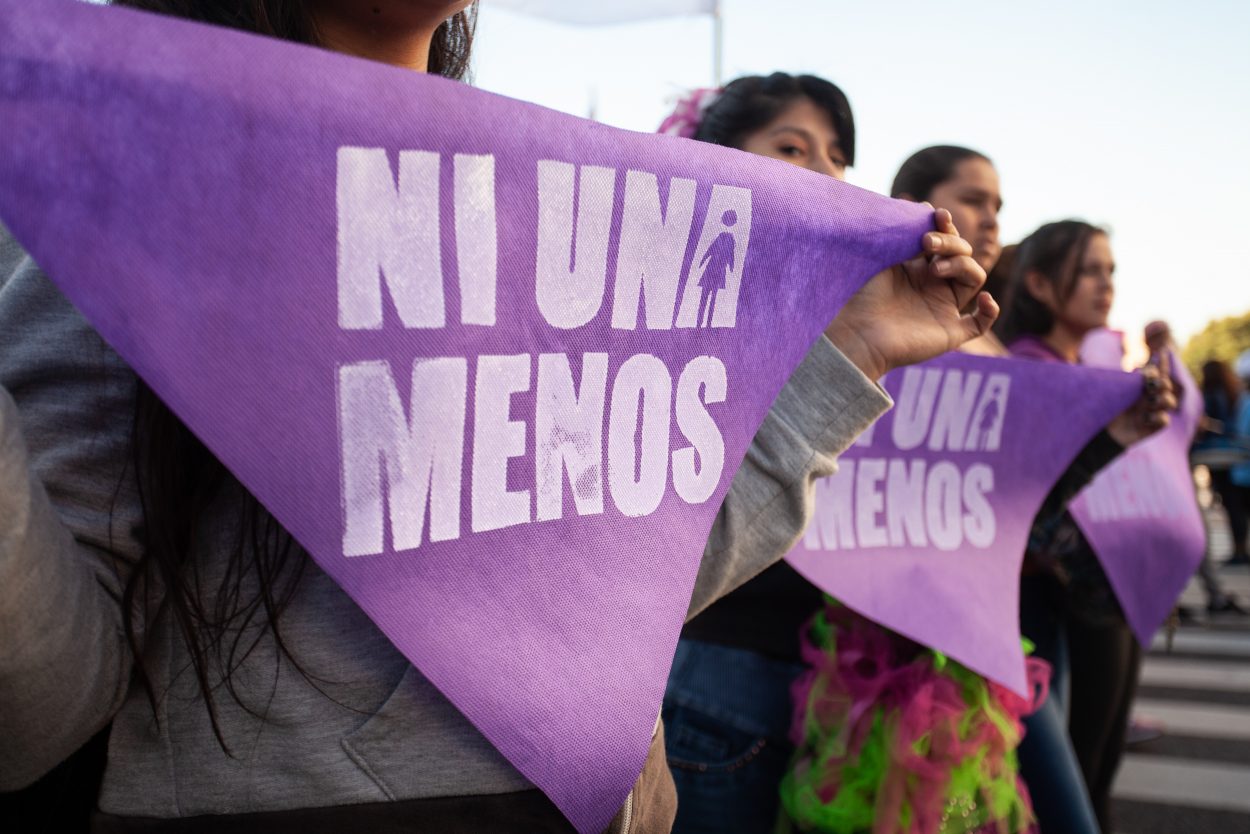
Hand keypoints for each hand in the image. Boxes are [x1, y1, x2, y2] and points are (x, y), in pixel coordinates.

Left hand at [824, 208, 997, 380]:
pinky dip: (990, 310)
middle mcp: (933, 286)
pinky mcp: (950, 333)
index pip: (944, 241)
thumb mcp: (882, 259)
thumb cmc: (861, 297)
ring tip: (935, 268)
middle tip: (926, 242)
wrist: (855, 335)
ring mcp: (943, 309)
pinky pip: (981, 323)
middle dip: (950, 242)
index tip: (935, 214)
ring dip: (961, 265)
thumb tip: (924, 207)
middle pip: (962, 254)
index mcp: (917, 268)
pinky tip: (985, 299)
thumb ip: (903, 236)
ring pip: (974, 277)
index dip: (945, 226)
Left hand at [1107, 355, 1177, 445]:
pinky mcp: (1155, 425)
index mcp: (1142, 386)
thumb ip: (1126, 382)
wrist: (1105, 431)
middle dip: (1161, 382)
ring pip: (1169, 401)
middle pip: (1165, 385)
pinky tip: (1145, 419)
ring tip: (1151, 400)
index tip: (1163, 350)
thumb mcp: (1115, 392)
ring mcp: (1154, 410)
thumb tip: (1139, 368)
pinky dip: (1157, 417)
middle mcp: (1150, 396)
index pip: (1156, 372)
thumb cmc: (1108, 408)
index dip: (1162, 362)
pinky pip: (1164, 420)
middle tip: (1150, 385)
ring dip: (1162, 399)